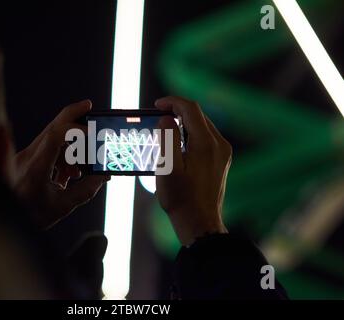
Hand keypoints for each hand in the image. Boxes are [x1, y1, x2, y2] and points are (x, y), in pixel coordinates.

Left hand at [14, 100, 109, 228]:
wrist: (3, 220)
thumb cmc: (30, 216)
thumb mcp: (62, 206)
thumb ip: (86, 191)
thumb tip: (103, 177)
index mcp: (37, 168)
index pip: (55, 137)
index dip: (74, 129)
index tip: (91, 131)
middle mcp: (29, 157)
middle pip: (52, 127)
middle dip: (72, 114)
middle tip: (89, 105)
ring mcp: (25, 156)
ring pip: (51, 138)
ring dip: (70, 148)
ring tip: (77, 172)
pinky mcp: (25, 160)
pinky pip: (47, 149)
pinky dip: (61, 156)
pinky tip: (67, 176)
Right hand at [155, 96, 230, 245]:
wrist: (199, 222)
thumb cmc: (181, 198)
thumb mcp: (167, 167)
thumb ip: (167, 138)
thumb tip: (167, 118)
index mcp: (206, 143)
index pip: (191, 109)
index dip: (173, 102)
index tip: (157, 104)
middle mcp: (219, 144)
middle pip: (198, 115)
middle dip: (177, 111)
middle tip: (158, 115)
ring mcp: (223, 153)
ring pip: (203, 126)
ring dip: (184, 123)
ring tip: (165, 129)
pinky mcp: (221, 161)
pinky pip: (206, 138)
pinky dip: (191, 134)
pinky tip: (178, 144)